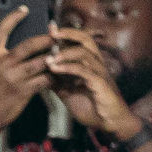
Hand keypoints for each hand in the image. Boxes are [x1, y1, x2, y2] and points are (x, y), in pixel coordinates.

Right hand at [0, 5, 57, 151]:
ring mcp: (14, 78)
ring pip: (41, 62)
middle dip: (45, 38)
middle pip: (30, 44)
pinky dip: (53, 76)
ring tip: (59, 53)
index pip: (3, 30)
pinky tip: (56, 74)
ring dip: (53, 56)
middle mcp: (2, 64)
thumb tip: (2, 45)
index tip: (25, 9)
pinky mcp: (24, 91)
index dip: (15, 17)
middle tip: (55, 35)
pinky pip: (44, 79)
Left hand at [48, 30, 149, 144]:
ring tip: (49, 58)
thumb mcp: (69, 94)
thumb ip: (58, 83)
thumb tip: (42, 75)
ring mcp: (100, 73)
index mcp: (90, 64)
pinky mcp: (100, 84)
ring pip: (85, 53)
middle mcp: (97, 64)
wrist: (109, 124)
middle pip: (86, 40)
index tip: (50, 28)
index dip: (67, 33)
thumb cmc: (91, 108)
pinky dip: (68, 68)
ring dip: (65, 54)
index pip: (80, 42)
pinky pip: (84, 71)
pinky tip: (55, 69)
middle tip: (51, 33)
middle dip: (69, 34)